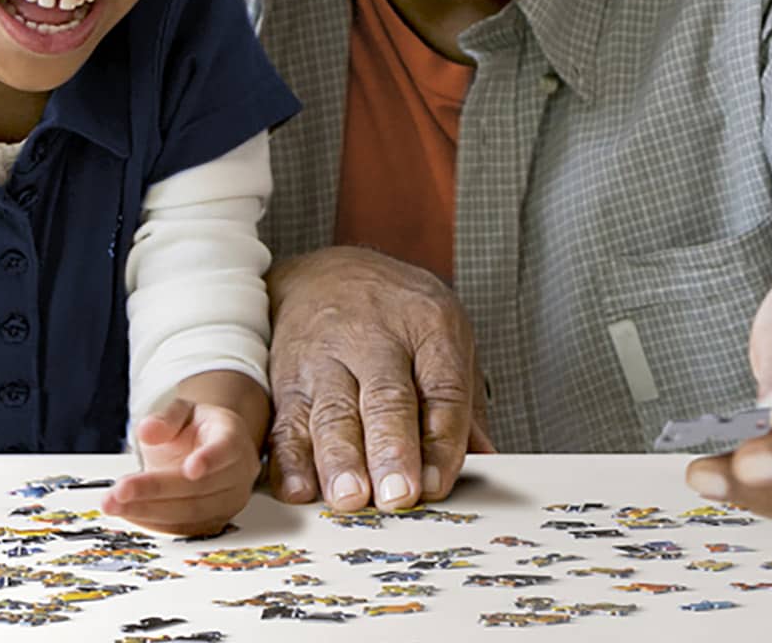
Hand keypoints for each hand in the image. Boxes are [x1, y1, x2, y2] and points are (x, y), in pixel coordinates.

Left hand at [103, 395, 261, 535]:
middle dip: (156, 490)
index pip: (226, 449)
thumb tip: (147, 430)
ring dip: (148, 510)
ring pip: (190, 513)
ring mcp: (229, 501)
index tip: (190, 469)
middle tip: (120, 490)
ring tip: (114, 504)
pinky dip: (152, 522)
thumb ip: (166, 418)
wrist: (207, 450)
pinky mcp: (214, 522)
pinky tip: (127, 512)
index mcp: (232, 437)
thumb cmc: (196, 430)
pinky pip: (184, 528)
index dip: (209, 459)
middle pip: (200, 487)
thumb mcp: (181, 412)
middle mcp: (238, 473)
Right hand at [265, 247, 493, 512]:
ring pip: (332, 412)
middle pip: (386, 399)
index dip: (441, 440)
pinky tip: (299, 489)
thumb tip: (487, 462)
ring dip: (340, 459)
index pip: (442, 388)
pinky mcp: (285, 379)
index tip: (437, 484)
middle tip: (397, 494)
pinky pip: (285, 421)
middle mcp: (375, 338)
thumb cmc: (396, 315)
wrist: (322, 273)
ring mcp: (325, 357)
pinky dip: (289, 460)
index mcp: (429, 326)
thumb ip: (463, 404)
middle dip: (391, 449)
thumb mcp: (443, 336)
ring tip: (349, 497)